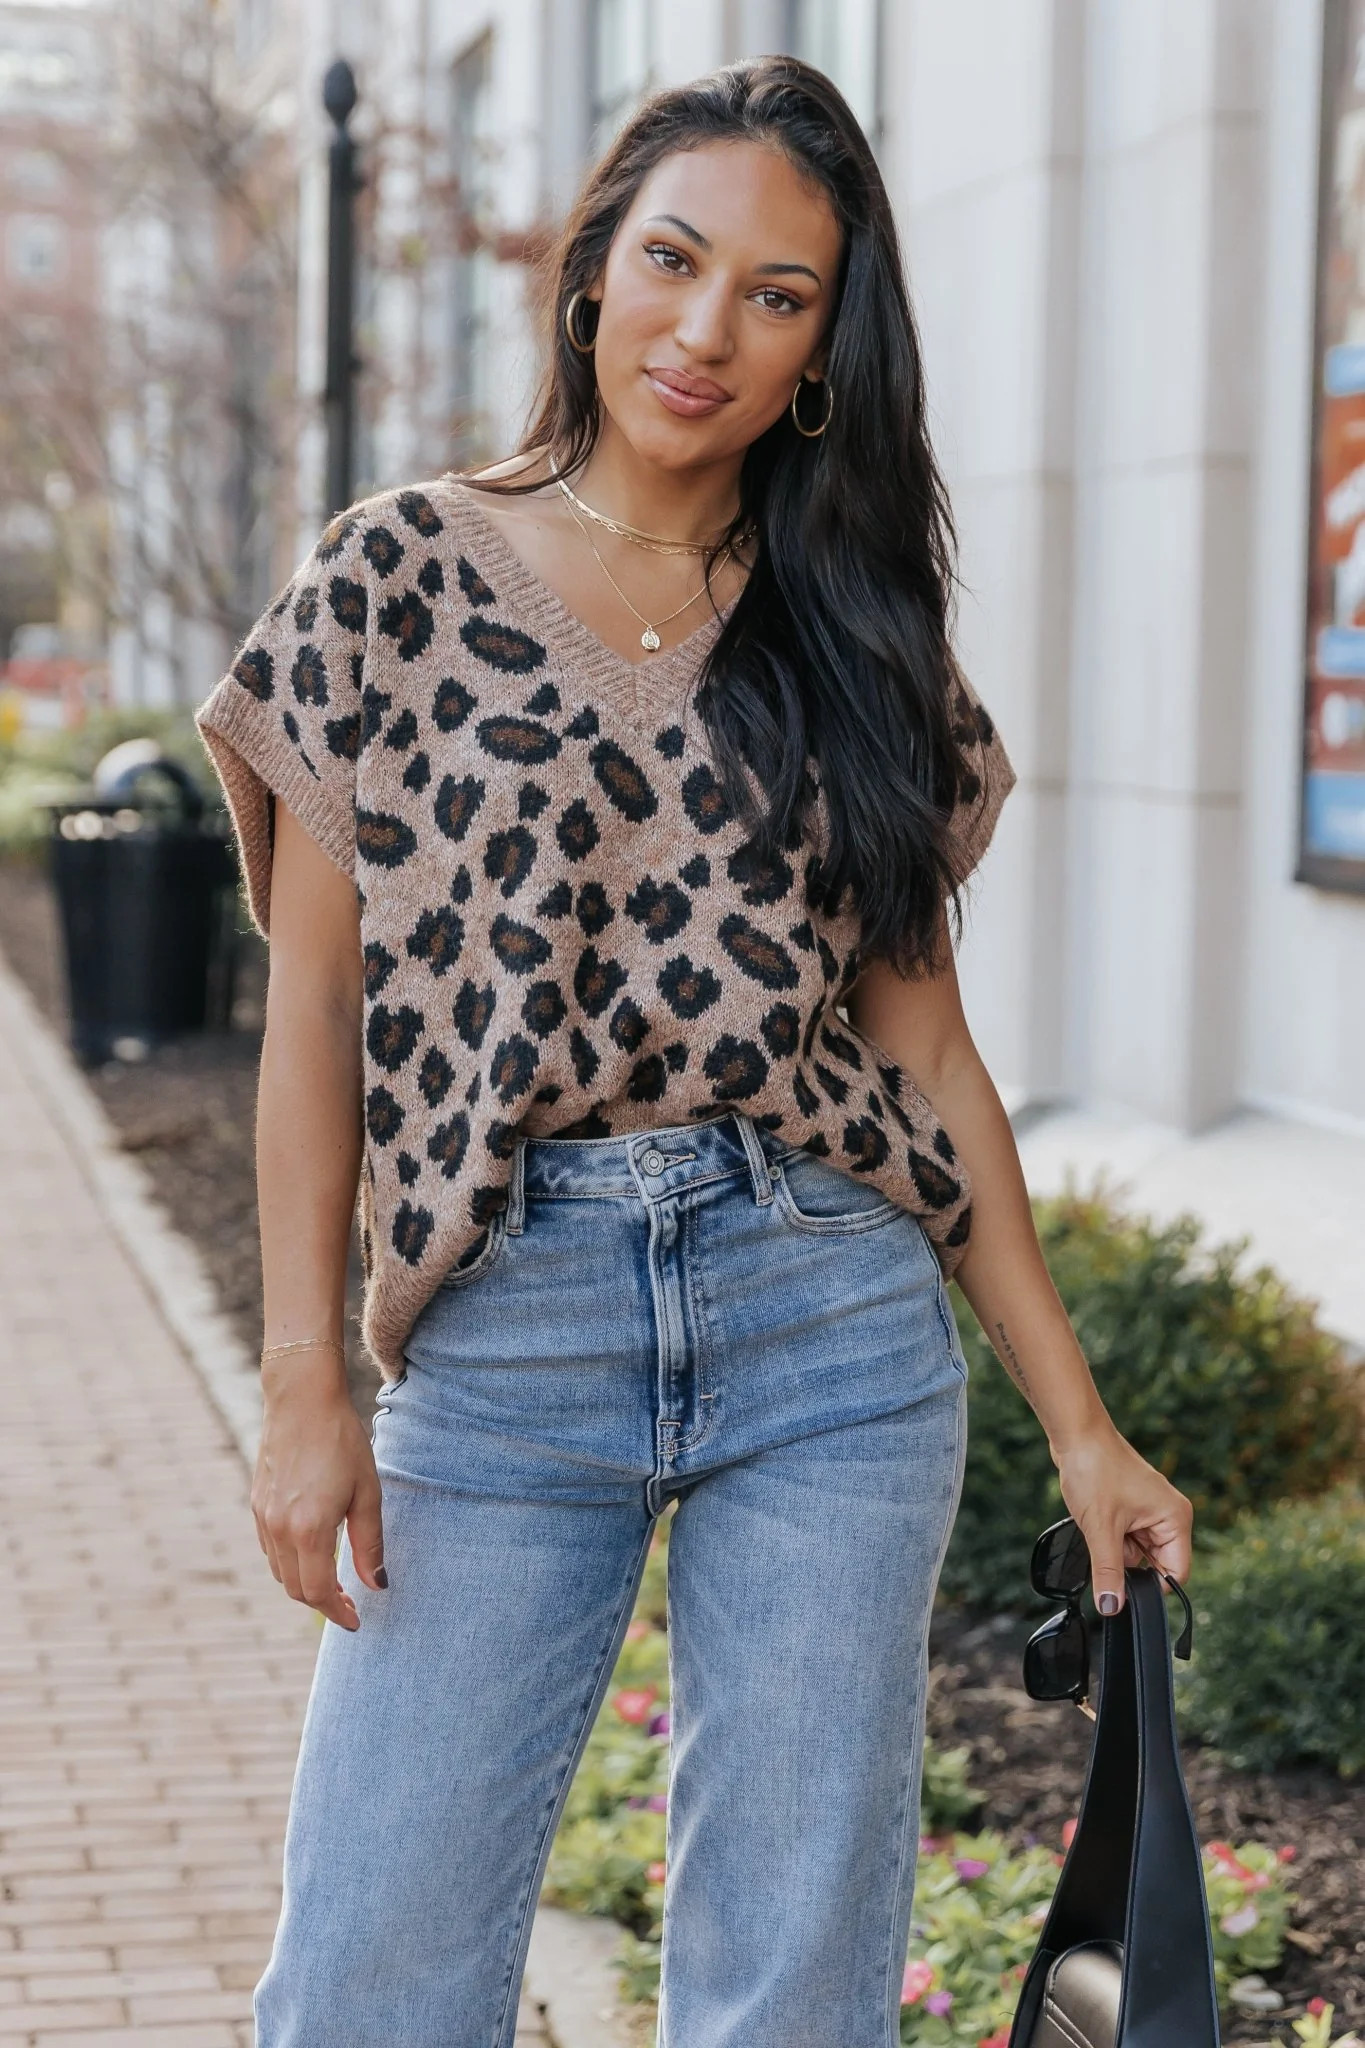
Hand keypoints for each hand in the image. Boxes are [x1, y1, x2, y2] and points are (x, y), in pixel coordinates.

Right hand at [253, 1348, 385, 1629]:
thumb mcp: (367, 1492)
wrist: (302, 1400)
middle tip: (349, 1604)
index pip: (317, 1592)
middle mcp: (279, 1529)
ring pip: (280, 1572)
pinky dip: (290, 1563)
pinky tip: (312, 1553)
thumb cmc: (342, 1442)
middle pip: (295, 1589)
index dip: (337, 1612)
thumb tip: (377, 1586)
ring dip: (304, 1585)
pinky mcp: (257, 1503)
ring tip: (333, 1583)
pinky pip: (271, 1549)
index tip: (356, 1621)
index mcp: (309, 1529)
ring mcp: (263, 1517)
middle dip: (322, 1603)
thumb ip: (369, 1544)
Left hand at [1052, 1418, 1192, 1615]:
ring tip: (1100, 1519)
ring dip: (1114, 1546)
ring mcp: (1150, 1510)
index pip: (1175, 1573)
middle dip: (1126, 1560)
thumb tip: (1111, 1607)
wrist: (1076, 1434)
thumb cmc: (1095, 1469)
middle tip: (1106, 1538)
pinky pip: (1124, 1536)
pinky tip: (1097, 1515)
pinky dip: (1109, 1534)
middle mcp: (1169, 1514)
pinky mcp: (1133, 1506)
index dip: (1150, 1586)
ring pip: (1135, 1551)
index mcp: (1175, 1519)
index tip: (1122, 1588)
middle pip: (1153, 1563)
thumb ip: (1108, 1572)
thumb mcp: (1101, 1529)